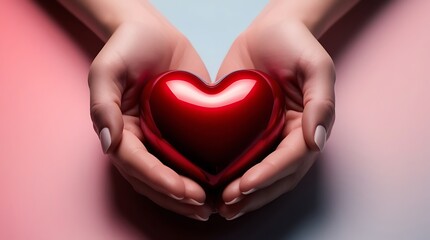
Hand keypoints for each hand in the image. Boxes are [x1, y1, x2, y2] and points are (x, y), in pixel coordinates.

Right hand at [89, 11, 211, 219]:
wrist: (153, 31)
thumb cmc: (127, 46)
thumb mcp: (106, 69)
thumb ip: (102, 104)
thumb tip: (107, 143)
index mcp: (120, 130)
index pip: (136, 164)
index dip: (158, 180)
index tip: (183, 190)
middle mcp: (140, 138)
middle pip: (153, 179)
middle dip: (176, 196)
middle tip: (202, 207)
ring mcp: (162, 136)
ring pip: (173, 173)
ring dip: (189, 194)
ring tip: (211, 205)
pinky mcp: (183, 128)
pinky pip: (191, 156)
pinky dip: (202, 173)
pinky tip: (220, 181)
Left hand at [216, 15, 334, 219]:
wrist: (269, 29)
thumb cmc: (296, 43)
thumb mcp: (316, 66)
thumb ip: (320, 102)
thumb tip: (317, 142)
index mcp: (307, 126)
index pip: (291, 160)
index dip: (269, 176)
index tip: (245, 186)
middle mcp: (286, 136)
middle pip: (274, 176)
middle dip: (253, 194)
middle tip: (228, 205)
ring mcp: (264, 134)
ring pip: (255, 172)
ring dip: (240, 193)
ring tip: (219, 206)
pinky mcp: (243, 128)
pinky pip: (236, 155)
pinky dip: (226, 172)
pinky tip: (208, 183)